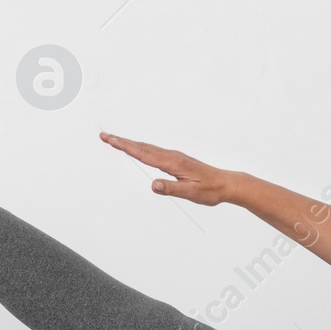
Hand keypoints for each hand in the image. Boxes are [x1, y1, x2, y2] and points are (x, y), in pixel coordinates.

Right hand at [99, 131, 235, 205]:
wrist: (226, 184)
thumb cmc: (210, 190)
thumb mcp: (191, 193)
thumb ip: (171, 189)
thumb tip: (153, 185)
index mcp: (173, 163)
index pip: (144, 154)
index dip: (125, 147)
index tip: (111, 140)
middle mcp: (172, 156)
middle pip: (142, 147)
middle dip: (122, 141)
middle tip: (104, 136)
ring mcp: (174, 157)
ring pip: (147, 148)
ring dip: (130, 144)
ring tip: (115, 140)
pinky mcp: (177, 160)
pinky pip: (154, 152)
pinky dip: (141, 148)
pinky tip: (138, 149)